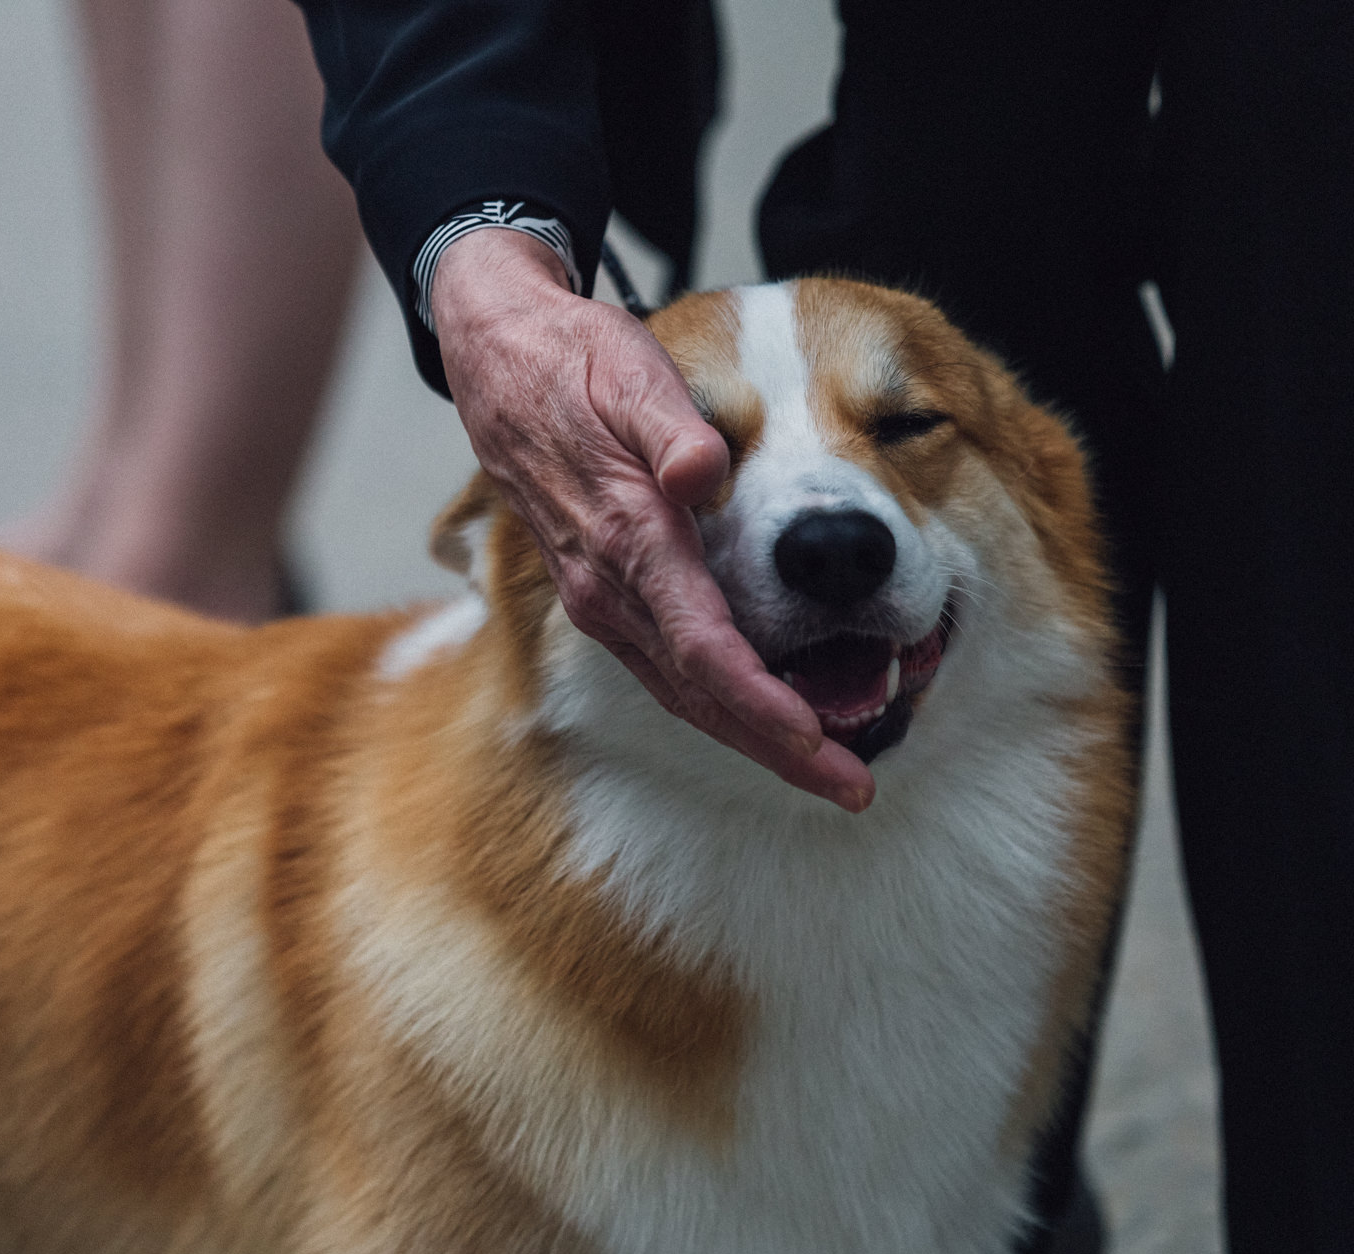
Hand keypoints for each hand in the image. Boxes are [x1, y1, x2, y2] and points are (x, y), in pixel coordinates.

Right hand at [430, 230, 875, 811]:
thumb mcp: (626, 368)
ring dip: (756, 740)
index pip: (700, 645)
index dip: (758, 701)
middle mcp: (608, 589)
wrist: (499, 365)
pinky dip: (725, 707)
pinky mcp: (607, 601)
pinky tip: (772, 722)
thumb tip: (704, 471)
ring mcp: (602, 602)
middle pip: (699, 695)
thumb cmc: (575, 363)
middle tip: (854, 790)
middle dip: (777, 749)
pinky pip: (670, 673)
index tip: (814, 739)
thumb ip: (670, 425)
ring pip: (684, 695)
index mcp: (626, 537)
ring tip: (832, 771)